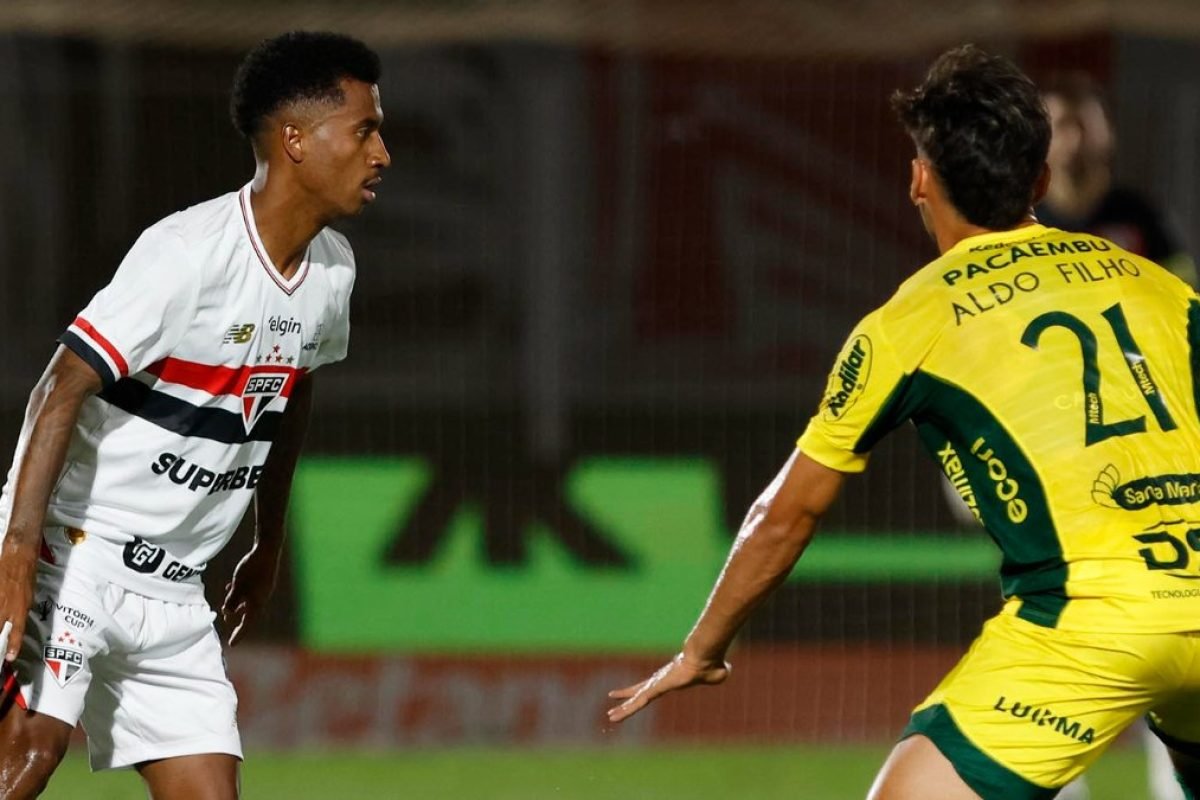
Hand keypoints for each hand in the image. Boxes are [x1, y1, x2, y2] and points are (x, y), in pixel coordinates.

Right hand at [0, 545, 36, 661]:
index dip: (14, 646)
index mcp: (21, 608)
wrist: (19, 555)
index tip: (10, 658)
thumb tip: (15, 621)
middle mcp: (6, 607)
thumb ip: (22, 610)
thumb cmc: (27, 574)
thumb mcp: (29, 596)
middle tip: (0, 652)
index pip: (17, 632)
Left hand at [220, 545, 280, 646]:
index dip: (238, 634)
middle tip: (226, 622)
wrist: (268, 549)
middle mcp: (262, 599)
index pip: (246, 624)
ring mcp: (264, 590)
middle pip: (248, 614)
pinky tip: (232, 586)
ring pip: (249, 602)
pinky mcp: (264, 581)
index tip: (232, 645)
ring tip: (227, 604)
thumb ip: (232, 601)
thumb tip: (227, 612)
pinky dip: (241, 594)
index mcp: (256, 603)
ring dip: (237, 604)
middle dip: (237, 618)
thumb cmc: (251, 568)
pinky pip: (251, 593)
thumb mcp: (237, 586)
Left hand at [606, 652, 729, 722]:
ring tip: (610, 718)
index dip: (643, 690)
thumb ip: (716, 675)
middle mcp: (660, 681)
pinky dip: (628, 710)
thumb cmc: (711, 663)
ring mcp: (657, 684)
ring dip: (624, 710)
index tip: (635, 693)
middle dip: (626, 696)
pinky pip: (639, 702)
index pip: (653, 686)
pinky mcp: (656, 688)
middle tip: (612, 702)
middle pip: (639, 691)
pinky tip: (617, 717)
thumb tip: (724, 671)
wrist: (704, 657)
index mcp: (671, 679)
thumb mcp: (716, 674)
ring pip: (637, 700)